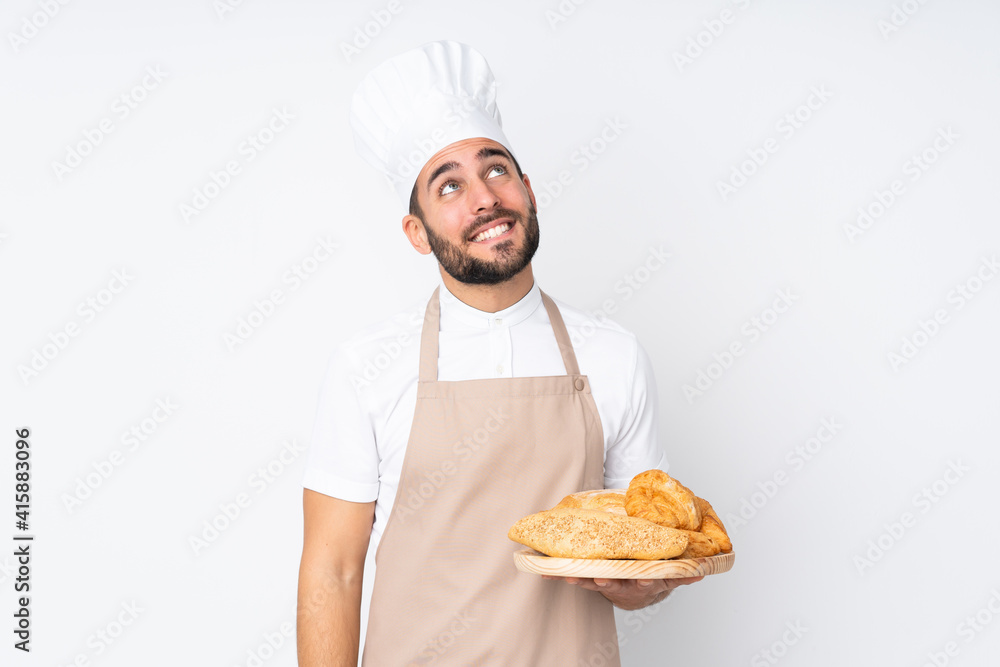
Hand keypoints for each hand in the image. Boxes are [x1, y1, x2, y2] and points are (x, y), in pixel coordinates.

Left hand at [541, 575, 703, 609]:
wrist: (633, 590)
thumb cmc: (650, 576)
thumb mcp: (667, 577)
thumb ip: (681, 574)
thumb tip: (701, 571)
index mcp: (642, 581)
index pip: (645, 581)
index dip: (643, 581)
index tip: (641, 579)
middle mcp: (623, 583)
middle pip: (615, 582)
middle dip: (607, 580)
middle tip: (601, 578)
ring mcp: (605, 581)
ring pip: (591, 580)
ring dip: (578, 578)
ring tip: (566, 575)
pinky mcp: (589, 578)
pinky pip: (574, 577)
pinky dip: (559, 575)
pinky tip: (546, 574)